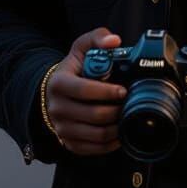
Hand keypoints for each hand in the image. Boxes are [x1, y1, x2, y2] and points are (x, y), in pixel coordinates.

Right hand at [45, 26, 127, 155]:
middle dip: (116, 111)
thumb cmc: (73, 68)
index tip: (123, 90)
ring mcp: (61, 127)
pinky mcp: (68, 142)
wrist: (56, 90)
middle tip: (130, 104)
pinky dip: (109, 144)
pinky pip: (92, 149)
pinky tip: (120, 133)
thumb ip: (98, 37)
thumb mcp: (82, 47)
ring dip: (116, 128)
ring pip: (94, 134)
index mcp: (59, 83)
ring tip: (127, 117)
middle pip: (93, 115)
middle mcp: (56, 108)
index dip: (107, 92)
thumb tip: (114, 41)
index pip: (84, 90)